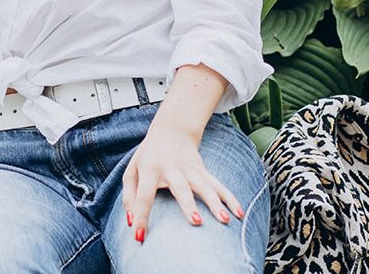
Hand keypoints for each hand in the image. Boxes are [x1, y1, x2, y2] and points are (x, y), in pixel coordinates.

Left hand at [120, 116, 243, 241]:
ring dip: (215, 202)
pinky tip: (239, 213)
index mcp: (150, 168)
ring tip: (225, 220)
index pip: (144, 195)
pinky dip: (230, 198)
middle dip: (188, 204)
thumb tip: (130, 222)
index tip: (139, 237)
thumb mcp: (132, 171)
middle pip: (181, 187)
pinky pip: (218, 185)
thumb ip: (129, 196)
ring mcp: (190, 169)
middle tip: (196, 221)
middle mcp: (172, 168)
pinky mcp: (203, 171)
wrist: (171, 131)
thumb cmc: (147, 157)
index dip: (141, 216)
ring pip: (205, 186)